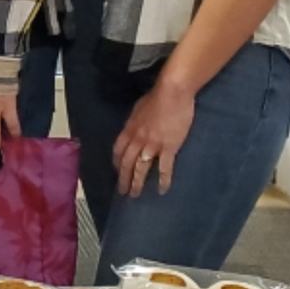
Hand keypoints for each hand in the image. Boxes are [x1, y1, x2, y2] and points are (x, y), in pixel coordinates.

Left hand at [113, 78, 194, 197]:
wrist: (172, 93)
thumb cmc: (157, 98)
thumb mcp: (138, 109)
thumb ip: (135, 123)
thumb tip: (134, 130)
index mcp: (129, 129)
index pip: (119, 150)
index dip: (117, 163)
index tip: (118, 172)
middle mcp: (137, 139)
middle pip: (127, 163)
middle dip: (124, 178)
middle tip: (123, 192)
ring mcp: (152, 144)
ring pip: (141, 168)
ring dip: (137, 183)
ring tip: (136, 195)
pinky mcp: (168, 147)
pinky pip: (163, 168)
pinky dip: (162, 180)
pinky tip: (161, 190)